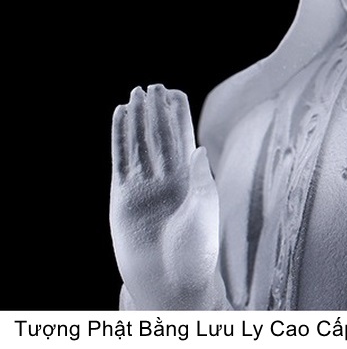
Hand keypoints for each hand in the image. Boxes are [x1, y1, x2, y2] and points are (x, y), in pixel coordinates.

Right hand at [111, 85, 224, 308]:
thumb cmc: (196, 251)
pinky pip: (120, 161)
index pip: (183, 137)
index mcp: (190, 177)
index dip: (178, 115)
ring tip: (134, 95)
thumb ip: (199, 178)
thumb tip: (198, 146)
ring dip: (136, 120)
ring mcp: (143, 186)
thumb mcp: (204, 210)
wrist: (171, 285)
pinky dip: (118, 139)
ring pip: (139, 144)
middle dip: (155, 111)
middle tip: (151, 86)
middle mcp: (167, 178)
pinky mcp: (122, 198)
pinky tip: (118, 118)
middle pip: (159, 136)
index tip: (174, 91)